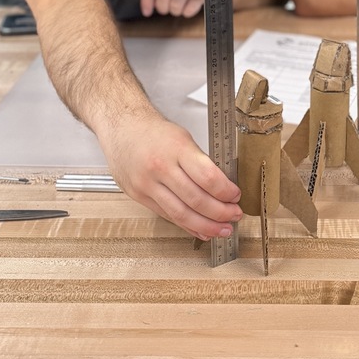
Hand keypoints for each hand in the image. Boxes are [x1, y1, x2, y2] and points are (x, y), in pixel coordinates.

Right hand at [101, 114, 242, 239]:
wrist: (122, 128)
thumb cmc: (154, 131)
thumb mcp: (182, 137)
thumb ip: (199, 162)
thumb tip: (222, 187)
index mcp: (176, 148)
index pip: (207, 177)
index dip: (225, 191)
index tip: (236, 195)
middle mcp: (160, 168)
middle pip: (196, 199)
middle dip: (220, 212)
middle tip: (234, 215)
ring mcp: (147, 185)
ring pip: (181, 214)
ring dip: (206, 225)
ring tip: (222, 229)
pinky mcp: (140, 197)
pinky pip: (167, 216)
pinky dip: (187, 226)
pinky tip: (201, 229)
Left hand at [140, 0, 203, 17]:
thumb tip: (148, 6)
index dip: (146, 0)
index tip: (146, 12)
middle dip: (162, 7)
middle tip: (166, 8)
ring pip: (174, 6)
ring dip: (175, 10)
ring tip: (179, 6)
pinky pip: (188, 10)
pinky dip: (187, 12)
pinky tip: (189, 6)